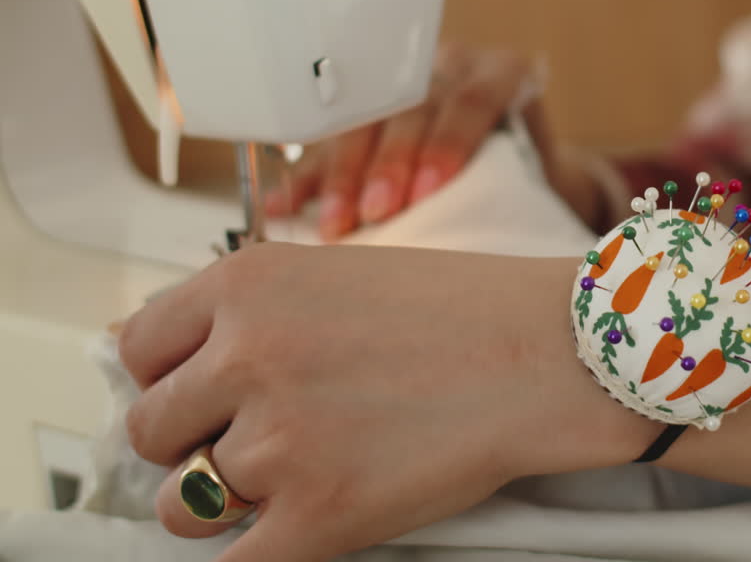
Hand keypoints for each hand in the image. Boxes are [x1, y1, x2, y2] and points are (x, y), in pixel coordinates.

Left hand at [119, 243, 656, 561]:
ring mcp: (279, 439)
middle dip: (192, 443)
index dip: (165, 381)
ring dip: (221, 502)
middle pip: (150, 431)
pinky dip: (254, 554)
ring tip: (290, 480)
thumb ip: (254, 314)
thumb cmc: (468, 313)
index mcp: (248, 285)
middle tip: (250, 441)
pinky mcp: (319, 513)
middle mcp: (248, 355)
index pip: (137, 349)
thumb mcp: (339, 276)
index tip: (191, 398)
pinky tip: (289, 530)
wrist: (552, 355)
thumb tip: (180, 363)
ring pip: (183, 505)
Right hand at [265, 44, 592, 241]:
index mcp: (502, 74)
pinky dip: (306, 177)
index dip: (447, 144)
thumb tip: (486, 241)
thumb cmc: (538, 182)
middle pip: (411, 109)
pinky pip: (329, 142)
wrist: (529, 175)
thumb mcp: (541, 179)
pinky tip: (282, 206)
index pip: (473, 101)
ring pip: (364, 121)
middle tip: (375, 211)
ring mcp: (403, 85)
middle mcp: (452, 69)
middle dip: (388, 163)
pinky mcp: (365, 113)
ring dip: (342, 176)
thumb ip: (516, 191)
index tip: (426, 190)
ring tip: (332, 224)